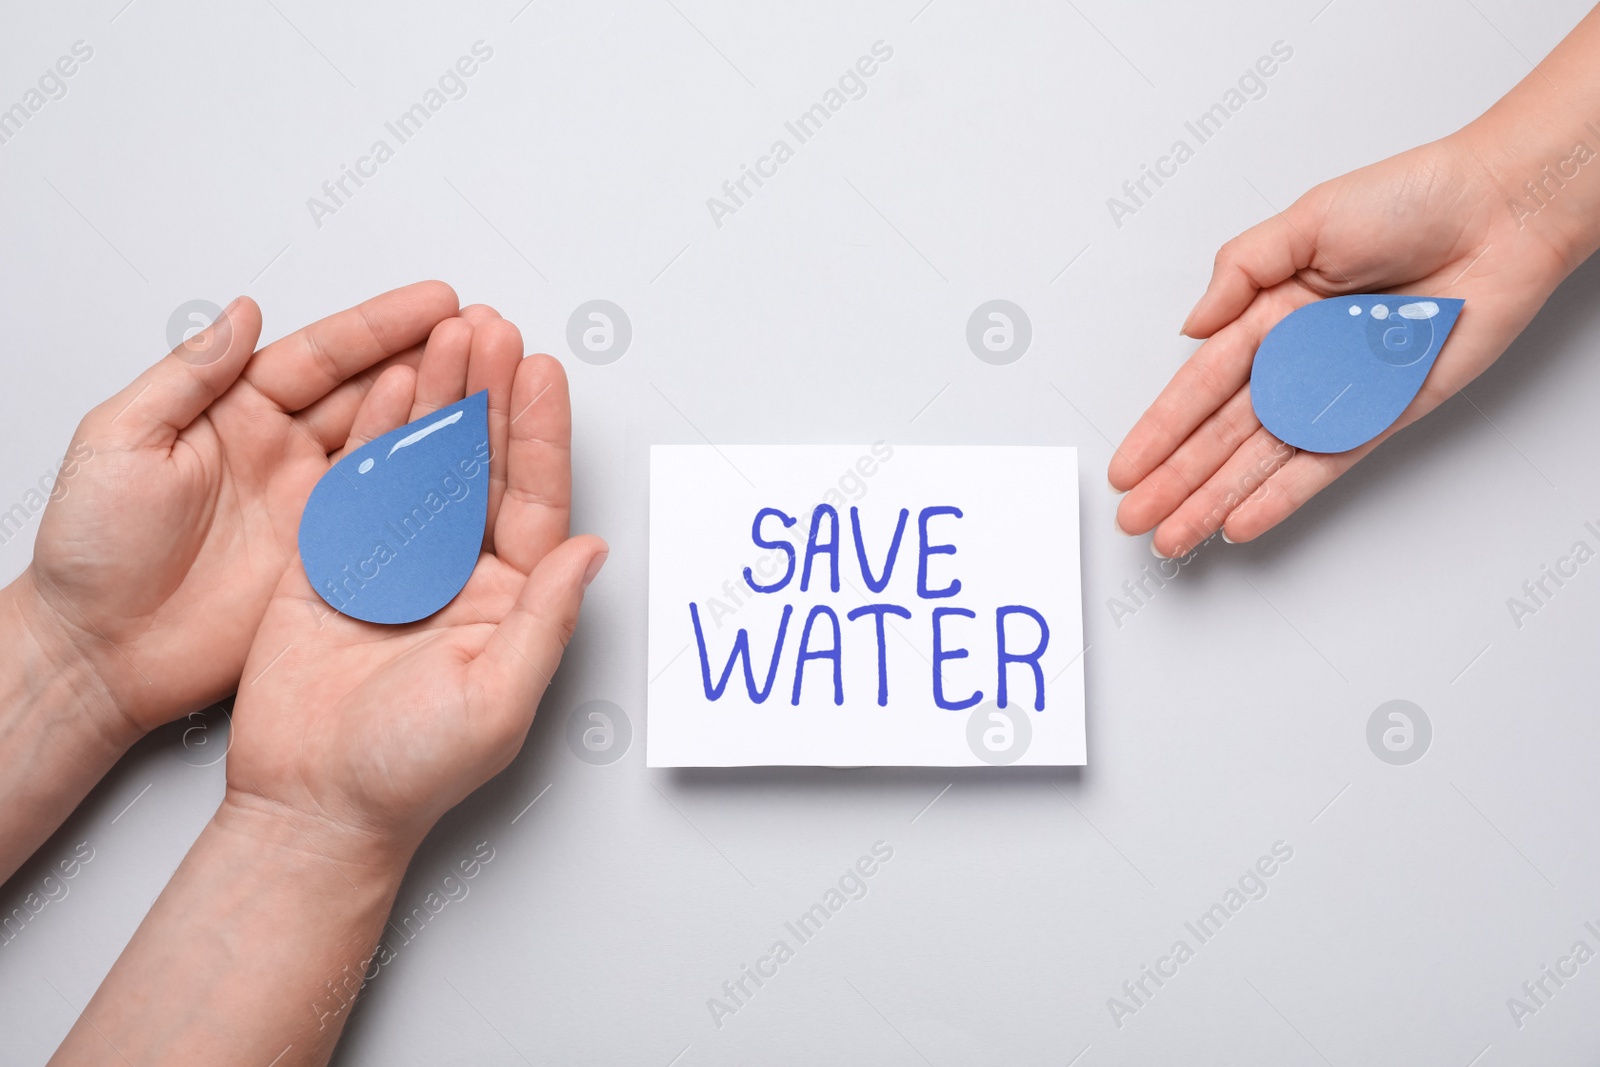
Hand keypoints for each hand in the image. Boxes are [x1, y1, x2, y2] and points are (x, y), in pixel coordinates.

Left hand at [12, 282, 460, 740]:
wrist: (99, 653)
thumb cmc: (91, 552)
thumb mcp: (119, 442)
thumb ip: (187, 376)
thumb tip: (241, 314)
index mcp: (236, 413)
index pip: (321, 357)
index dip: (380, 328)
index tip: (437, 304)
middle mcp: (284, 453)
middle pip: (371, 394)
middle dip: (432, 362)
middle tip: (488, 337)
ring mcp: (312, 506)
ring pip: (392, 449)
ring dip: (442, 417)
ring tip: (493, 386)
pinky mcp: (330, 558)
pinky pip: (389, 516)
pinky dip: (430, 490)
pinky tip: (467, 465)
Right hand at [222, 308, 606, 852]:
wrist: (311, 807)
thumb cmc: (409, 773)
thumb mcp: (497, 699)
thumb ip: (545, 619)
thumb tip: (592, 549)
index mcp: (508, 600)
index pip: (534, 501)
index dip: (539, 435)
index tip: (543, 372)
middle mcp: (458, 573)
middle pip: (480, 467)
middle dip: (489, 396)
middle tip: (492, 329)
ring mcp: (396, 563)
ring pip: (424, 464)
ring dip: (438, 400)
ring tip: (447, 335)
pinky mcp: (334, 563)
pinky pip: (359, 486)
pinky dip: (373, 434)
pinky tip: (390, 384)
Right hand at [1109, 130, 1575, 556]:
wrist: (1500, 214)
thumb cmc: (1414, 200)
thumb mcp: (1306, 220)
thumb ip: (1239, 272)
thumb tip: (1191, 326)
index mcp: (1269, 313)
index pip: (1199, 386)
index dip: (1159, 430)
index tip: (1127, 469)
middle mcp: (1296, 359)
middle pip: (1219, 436)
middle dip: (1175, 481)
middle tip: (1137, 521)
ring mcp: (1335, 392)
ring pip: (1260, 461)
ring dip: (1214, 500)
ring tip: (1173, 536)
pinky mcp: (1381, 414)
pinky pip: (1321, 465)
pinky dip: (1281, 496)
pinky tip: (1241, 521)